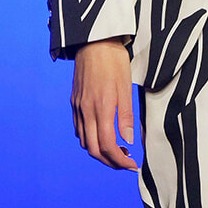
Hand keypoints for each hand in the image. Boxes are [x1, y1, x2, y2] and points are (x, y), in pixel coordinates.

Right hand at [71, 39, 137, 169]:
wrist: (94, 42)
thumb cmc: (114, 62)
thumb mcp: (126, 88)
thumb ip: (126, 116)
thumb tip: (129, 140)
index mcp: (102, 108)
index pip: (108, 146)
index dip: (120, 161)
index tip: (132, 165)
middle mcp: (86, 110)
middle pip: (94, 149)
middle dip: (110, 161)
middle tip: (126, 163)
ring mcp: (78, 107)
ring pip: (85, 141)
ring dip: (100, 151)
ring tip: (118, 149)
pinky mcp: (74, 102)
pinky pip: (79, 129)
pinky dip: (90, 139)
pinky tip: (103, 135)